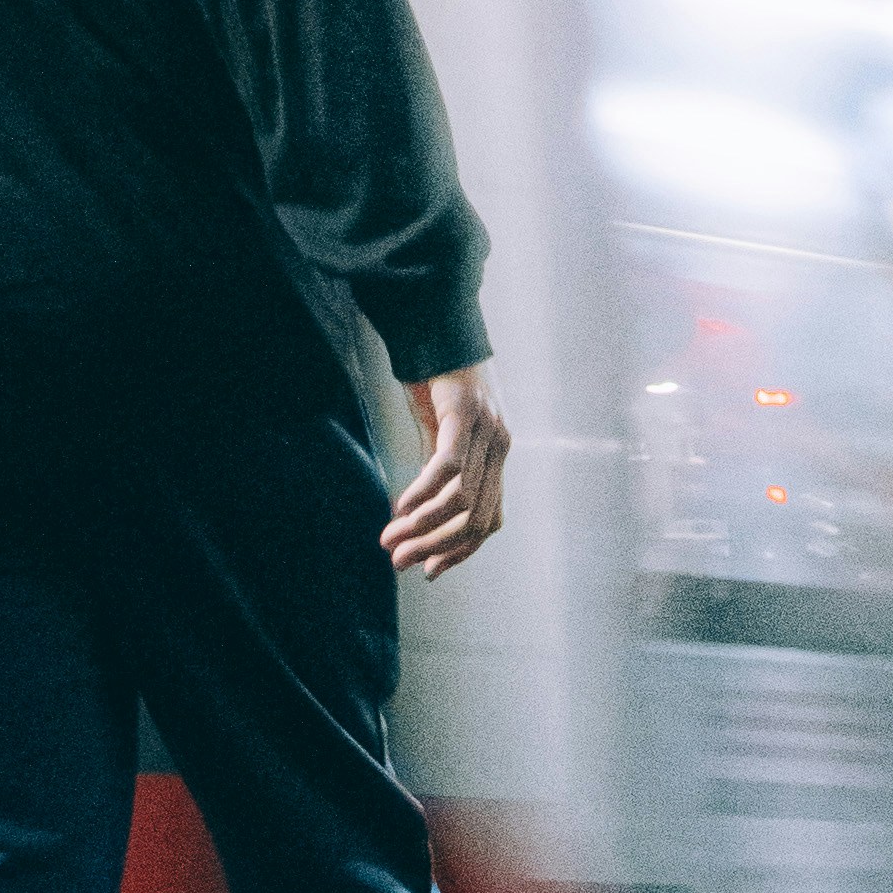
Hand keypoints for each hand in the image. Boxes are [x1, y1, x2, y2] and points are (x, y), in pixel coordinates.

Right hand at [382, 362, 509, 579]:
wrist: (439, 321)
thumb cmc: (437, 377)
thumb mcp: (443, 430)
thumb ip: (442, 467)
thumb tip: (419, 512)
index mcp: (498, 456)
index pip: (490, 522)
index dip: (460, 553)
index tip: (428, 571)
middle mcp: (500, 446)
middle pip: (476, 519)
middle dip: (435, 548)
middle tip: (399, 562)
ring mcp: (487, 429)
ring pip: (462, 500)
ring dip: (423, 528)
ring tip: (391, 540)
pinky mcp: (465, 412)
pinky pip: (449, 466)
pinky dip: (424, 493)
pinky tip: (401, 507)